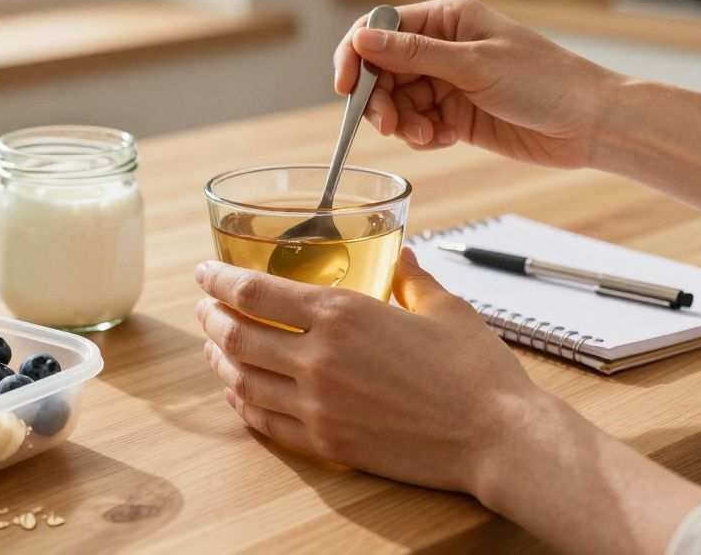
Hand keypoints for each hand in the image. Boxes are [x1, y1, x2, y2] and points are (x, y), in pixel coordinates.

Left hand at [193, 248, 539, 492]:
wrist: (496, 437)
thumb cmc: (476, 373)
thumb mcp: (443, 307)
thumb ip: (411, 277)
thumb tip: (401, 256)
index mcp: (343, 316)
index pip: (255, 294)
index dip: (219, 281)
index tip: (204, 273)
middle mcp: (319, 360)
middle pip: (238, 336)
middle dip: (212, 317)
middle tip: (204, 308)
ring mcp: (319, 406)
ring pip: (244, 380)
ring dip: (220, 360)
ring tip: (213, 346)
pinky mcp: (328, 443)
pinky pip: (267, 422)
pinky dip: (244, 404)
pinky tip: (240, 393)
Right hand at [334, 0, 626, 168]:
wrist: (590, 124)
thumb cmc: (546, 82)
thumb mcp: (475, 65)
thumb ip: (415, 53)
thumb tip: (363, 38)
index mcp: (448, 18)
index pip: (382, 29)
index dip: (357, 55)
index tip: (345, 87)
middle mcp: (444, 47)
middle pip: (383, 70)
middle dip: (380, 99)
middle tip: (389, 125)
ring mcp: (450, 82)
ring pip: (398, 102)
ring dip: (403, 122)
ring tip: (426, 136)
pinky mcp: (457, 115)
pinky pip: (419, 125)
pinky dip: (423, 136)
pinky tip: (443, 140)